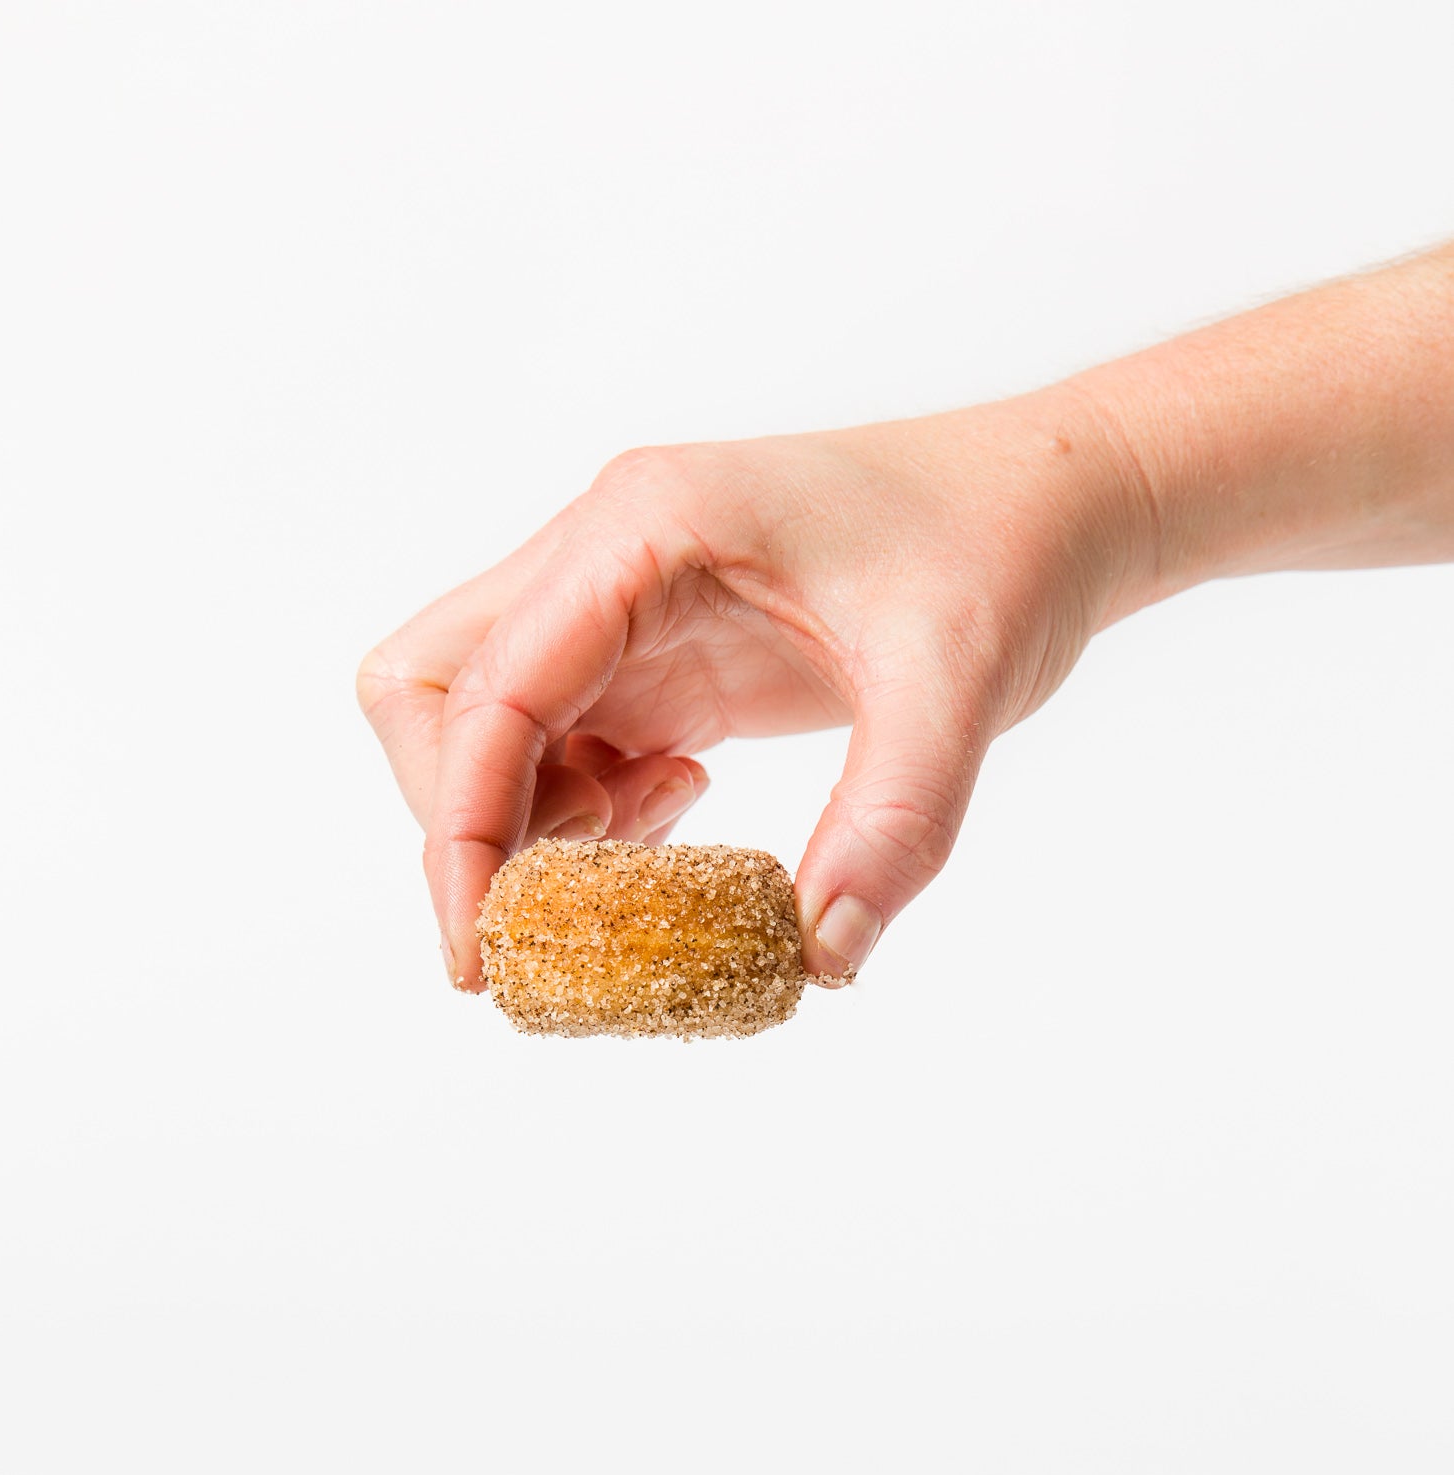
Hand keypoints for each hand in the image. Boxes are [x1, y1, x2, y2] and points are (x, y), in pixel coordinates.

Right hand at [356, 398, 1145, 989]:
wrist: (1049, 508)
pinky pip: (560, 753)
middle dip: (458, 822)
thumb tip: (821, 960)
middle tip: (539, 923)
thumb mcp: (958, 685)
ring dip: (525, 830)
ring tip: (637, 881)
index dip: (461, 827)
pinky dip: (586, 823)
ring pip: (483, 729)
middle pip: (430, 693)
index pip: (488, 685)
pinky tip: (680, 830)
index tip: (479, 950)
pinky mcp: (656, 659)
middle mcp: (605, 559)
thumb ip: (894, 825)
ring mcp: (622, 610)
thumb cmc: (999, 552)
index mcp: (646, 528)